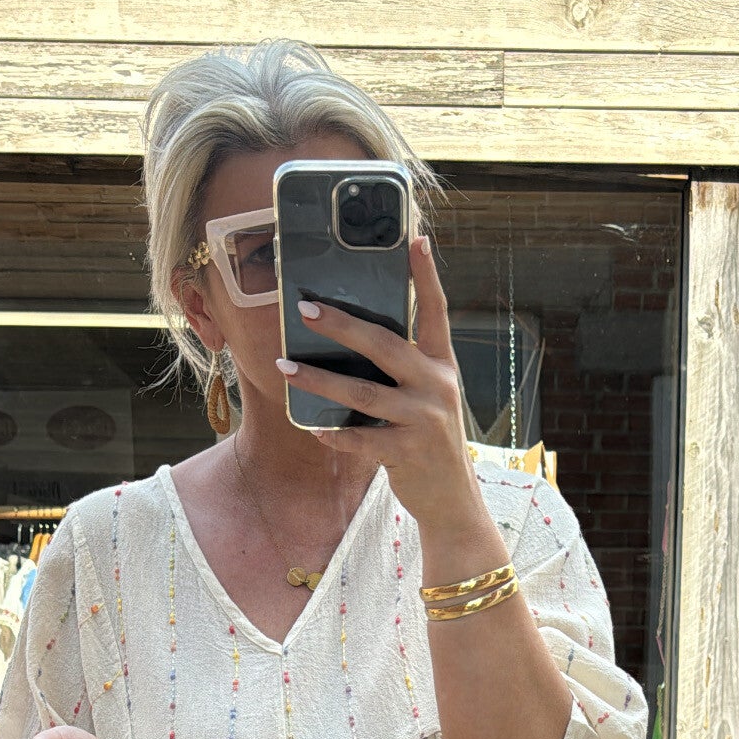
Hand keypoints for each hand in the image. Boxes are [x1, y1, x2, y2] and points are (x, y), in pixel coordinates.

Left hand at [275, 236, 482, 534]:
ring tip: (285, 367)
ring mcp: (424, 421)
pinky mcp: (407, 454)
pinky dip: (334, 433)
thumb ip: (401, 368)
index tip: (415, 239)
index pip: (435, 311)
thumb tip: (351, 338)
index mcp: (441, 364)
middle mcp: (437, 386)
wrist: (452, 499)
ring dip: (319, 380)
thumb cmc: (429, 438)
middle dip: (341, 325)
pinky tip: (313, 426)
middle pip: (384, 345)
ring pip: (363, 394)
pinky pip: (361, 440)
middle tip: (304, 308)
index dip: (426, 275)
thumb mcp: (427, 396)